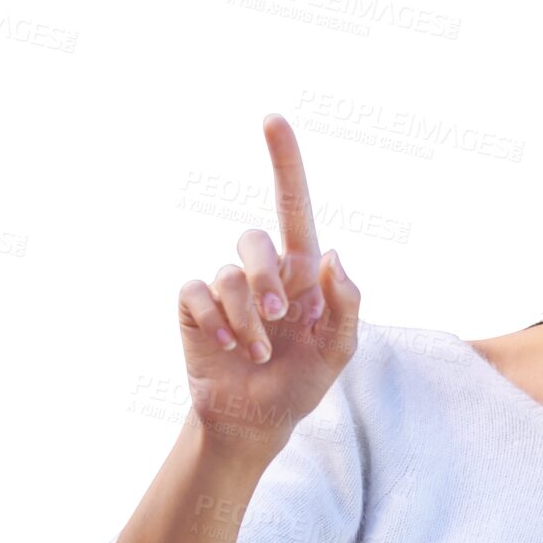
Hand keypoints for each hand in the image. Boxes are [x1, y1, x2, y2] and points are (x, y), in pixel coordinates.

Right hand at [177, 113, 360, 457]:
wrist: (256, 421)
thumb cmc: (301, 384)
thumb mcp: (339, 350)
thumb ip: (347, 302)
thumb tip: (333, 255)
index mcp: (301, 272)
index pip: (293, 206)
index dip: (284, 162)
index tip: (273, 120)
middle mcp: (260, 272)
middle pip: (255, 239)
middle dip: (266, 278)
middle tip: (280, 316)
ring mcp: (225, 288)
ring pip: (228, 274)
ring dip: (248, 318)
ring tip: (258, 352)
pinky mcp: (196, 307)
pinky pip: (198, 291)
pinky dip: (216, 321)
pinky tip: (228, 347)